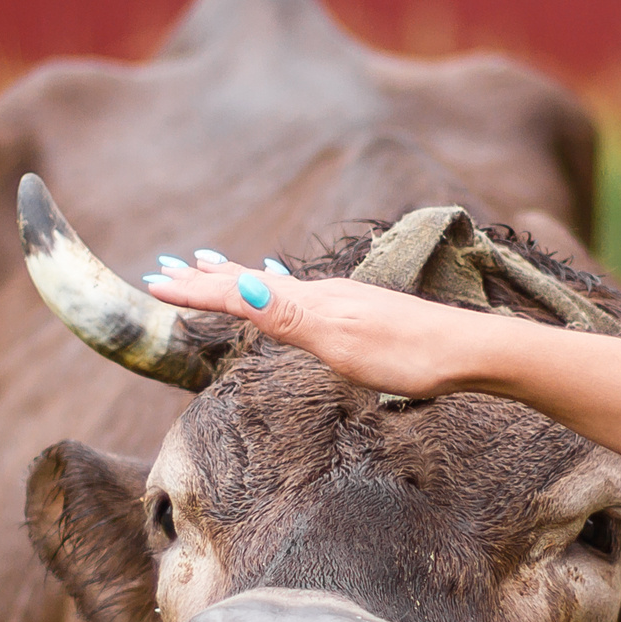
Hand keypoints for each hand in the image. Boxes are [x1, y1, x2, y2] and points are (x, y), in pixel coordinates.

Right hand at [144, 254, 485, 399]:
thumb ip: (289, 316)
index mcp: (310, 301)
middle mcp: (321, 293)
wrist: (467, 351)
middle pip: (252, 281)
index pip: (239, 291)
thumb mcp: (341, 341)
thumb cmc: (407, 354)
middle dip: (207, 278)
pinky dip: (271, 289)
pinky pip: (298, 294)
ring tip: (212, 267)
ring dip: (236, 278)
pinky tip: (284, 290)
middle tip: (167, 268)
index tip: (154, 281)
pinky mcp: (359, 313)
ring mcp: (342, 300)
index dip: (197, 289)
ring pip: (274, 285)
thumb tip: (240, 286)